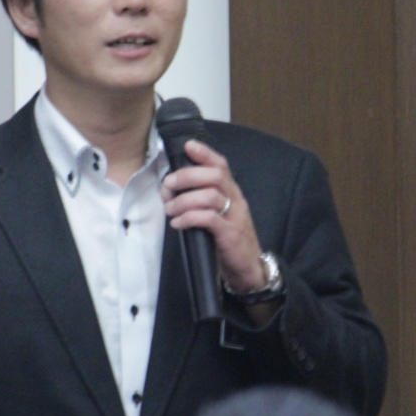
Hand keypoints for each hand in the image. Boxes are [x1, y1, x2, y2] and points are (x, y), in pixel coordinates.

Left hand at [161, 140, 265, 294]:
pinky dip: (189, 218)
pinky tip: (178, 224)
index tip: (187, 146)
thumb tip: (171, 190)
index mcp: (232, 192)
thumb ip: (201, 200)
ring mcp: (235, 217)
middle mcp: (236, 200)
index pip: (221, 165)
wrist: (247, 269)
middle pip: (214, 176)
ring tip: (170, 209)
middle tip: (168, 185)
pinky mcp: (230, 235)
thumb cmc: (227, 240)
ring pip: (210, 196)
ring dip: (184, 200)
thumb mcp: (217, 215)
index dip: (205, 153)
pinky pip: (209, 219)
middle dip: (187, 176)